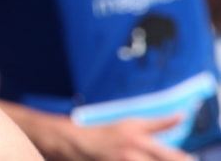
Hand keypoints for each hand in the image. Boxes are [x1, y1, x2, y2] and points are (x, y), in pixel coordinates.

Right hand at [64, 116, 192, 160]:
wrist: (82, 145)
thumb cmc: (110, 134)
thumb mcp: (134, 124)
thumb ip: (161, 123)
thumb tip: (181, 115)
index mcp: (140, 141)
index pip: (174, 157)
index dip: (185, 159)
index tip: (191, 160)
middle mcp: (133, 156)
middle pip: (166, 160)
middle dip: (177, 160)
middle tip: (177, 158)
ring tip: (156, 158)